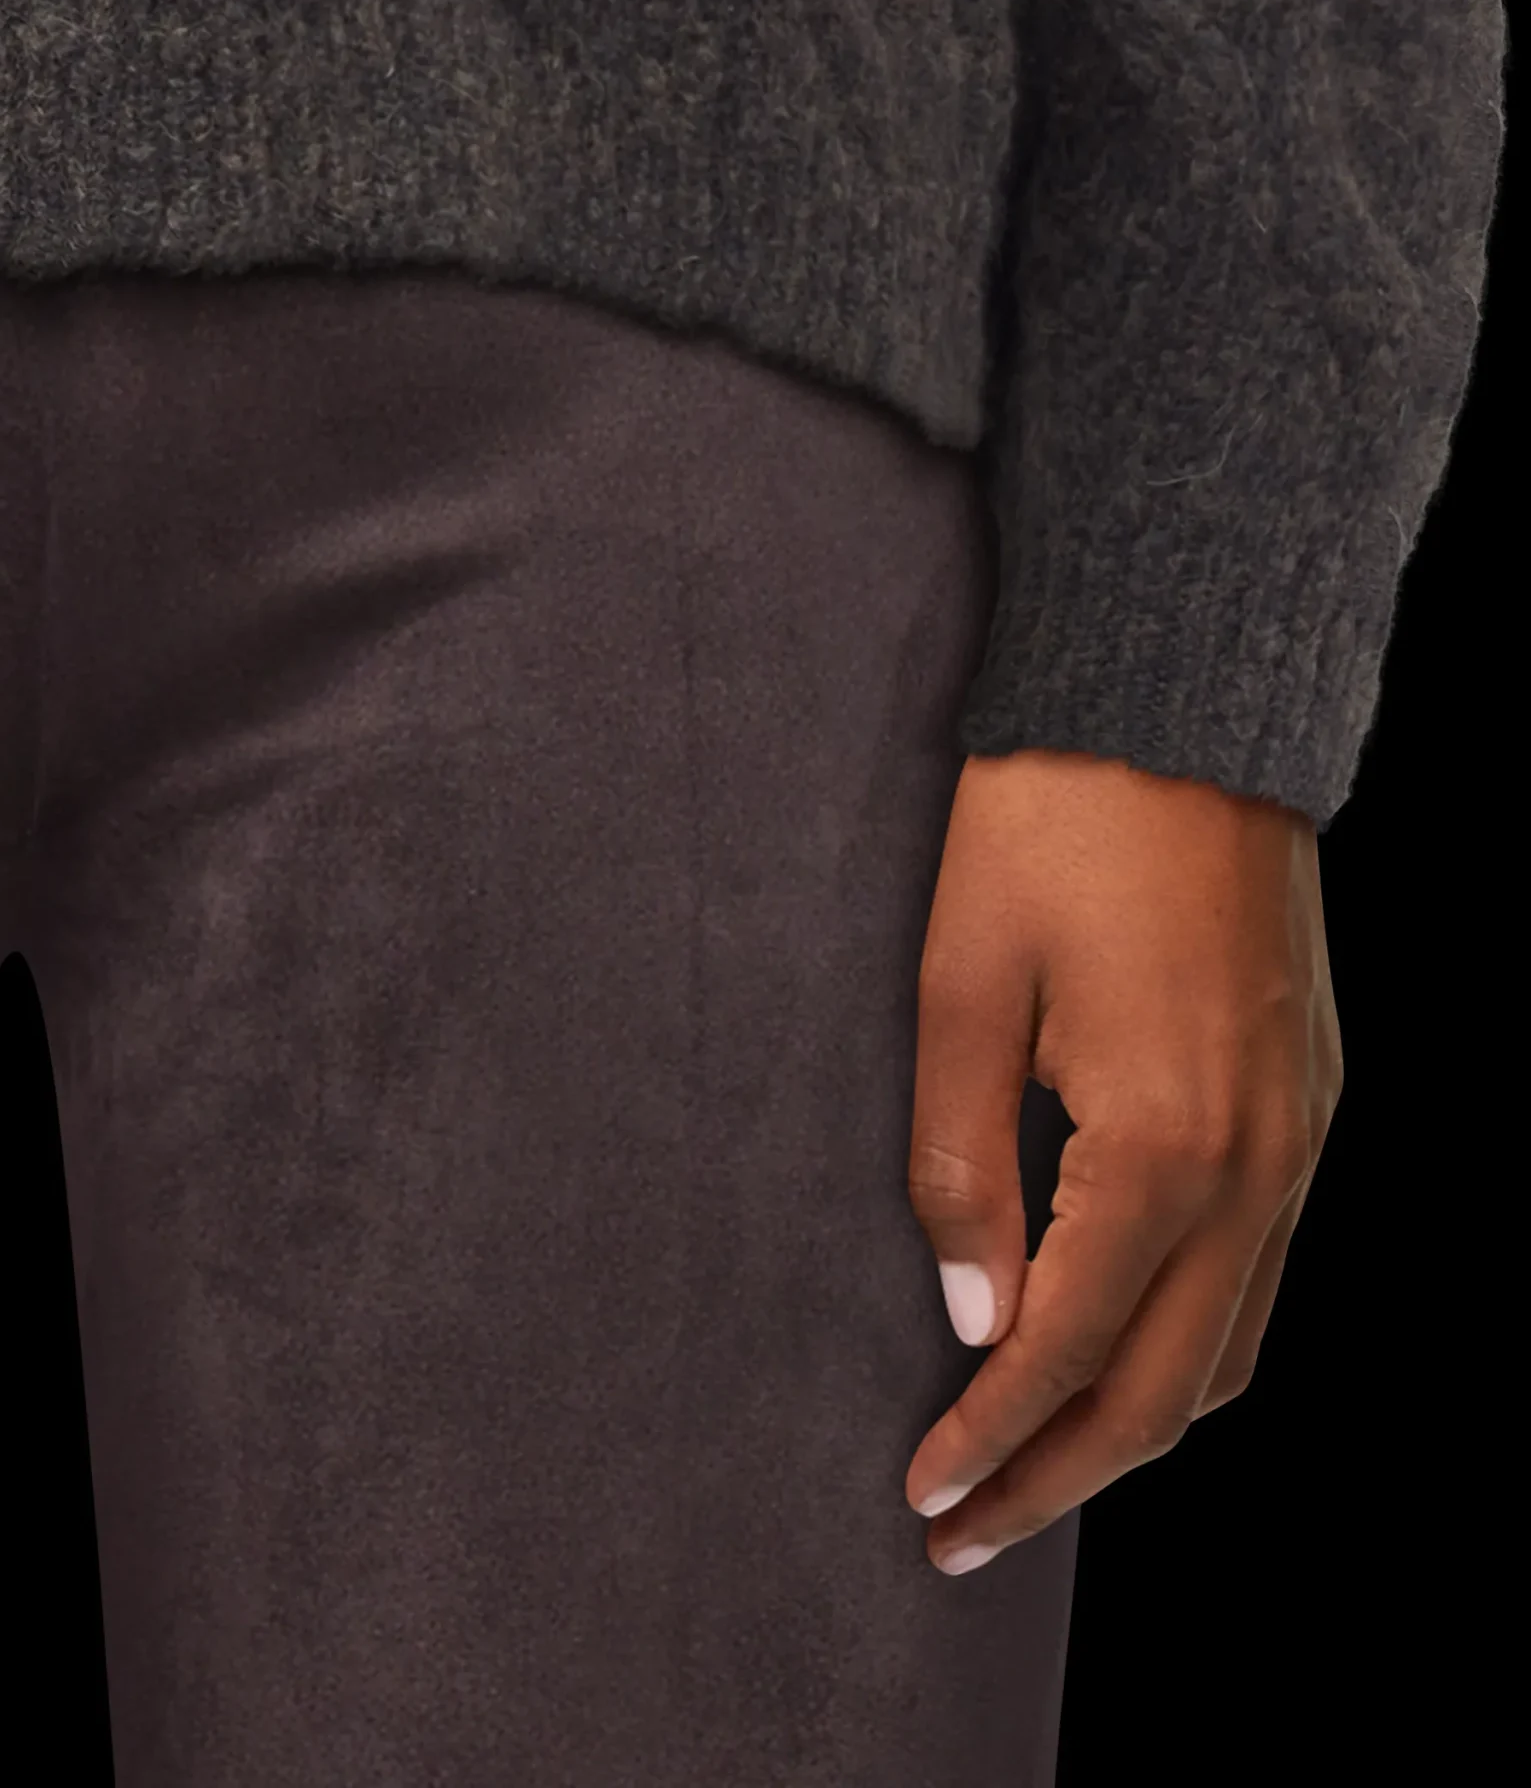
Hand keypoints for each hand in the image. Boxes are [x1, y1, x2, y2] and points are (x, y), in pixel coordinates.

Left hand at [902, 745, 1341, 1574]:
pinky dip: (1192, 1344)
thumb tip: (976, 1317)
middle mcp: (1260, 1168)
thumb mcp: (963, 987)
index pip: (1067, 1354)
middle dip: (1061, 1479)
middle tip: (966, 1536)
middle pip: (1167, 1394)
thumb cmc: (1054, 827)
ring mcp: (1305, 1137)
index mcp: (1163, 1149)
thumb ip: (962, 1166)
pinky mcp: (1314, 1099)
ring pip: (1233, 1349)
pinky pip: (1266, 1273)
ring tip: (1038, 1464)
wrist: (1185, 700)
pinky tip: (1123, 1344)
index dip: (989, 1442)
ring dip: (1135, 1427)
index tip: (922, 1499)